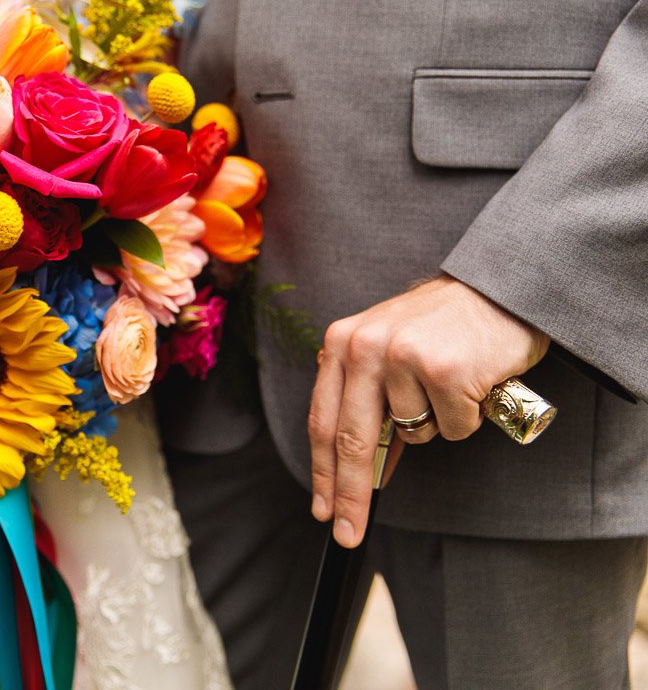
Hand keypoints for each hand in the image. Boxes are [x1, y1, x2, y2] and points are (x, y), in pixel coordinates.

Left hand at [308, 275, 549, 547]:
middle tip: (349, 532)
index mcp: (341, 343)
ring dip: (435, 426)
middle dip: (351, 494)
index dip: (322, 472)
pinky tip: (473, 384)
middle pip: (351, 439)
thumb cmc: (443, 329)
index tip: (323, 511)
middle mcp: (364, 346)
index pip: (323, 421)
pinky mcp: (444, 369)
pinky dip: (467, 417)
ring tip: (449, 388)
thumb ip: (371, 409)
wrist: (500, 290)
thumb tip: (361, 472)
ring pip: (413, 435)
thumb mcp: (390, 358)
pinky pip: (452, 428)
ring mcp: (402, 356)